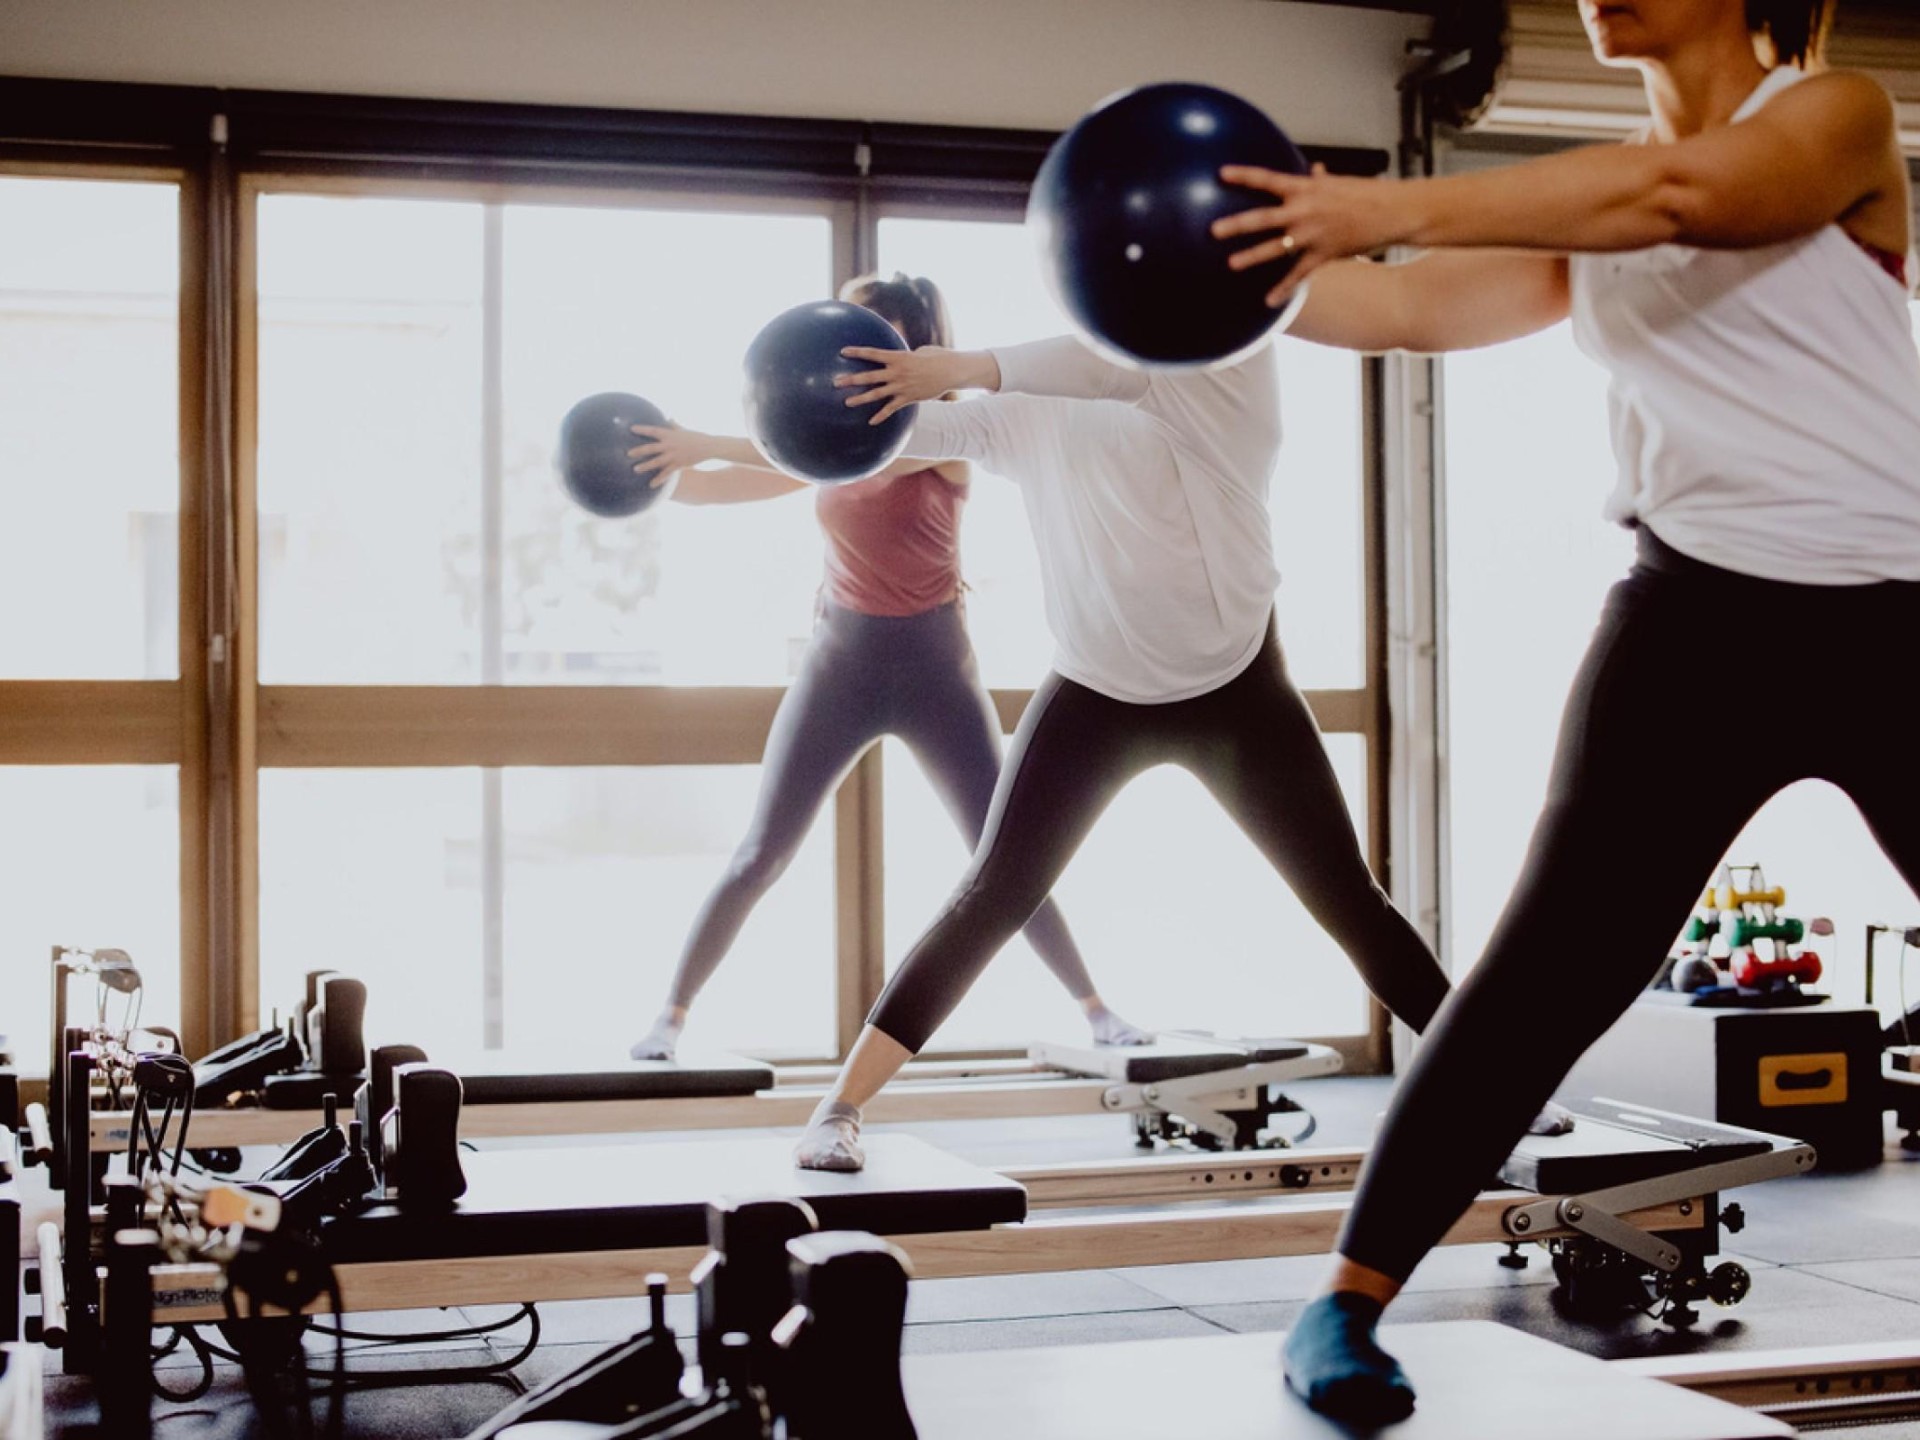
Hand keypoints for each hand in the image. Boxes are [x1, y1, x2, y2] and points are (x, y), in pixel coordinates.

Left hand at [627, 423, 708, 487]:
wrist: (709, 447)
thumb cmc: (696, 437)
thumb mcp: (684, 430)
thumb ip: (674, 425)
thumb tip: (668, 417)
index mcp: (670, 435)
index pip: (653, 431)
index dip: (642, 429)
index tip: (631, 429)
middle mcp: (670, 445)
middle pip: (651, 448)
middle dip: (639, 451)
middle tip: (628, 453)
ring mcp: (674, 456)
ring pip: (656, 462)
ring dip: (645, 465)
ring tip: (635, 469)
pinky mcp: (679, 465)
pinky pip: (666, 473)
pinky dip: (659, 479)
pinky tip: (651, 485)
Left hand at [835, 346, 974, 426]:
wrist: (951, 371)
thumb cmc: (936, 357)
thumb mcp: (919, 352)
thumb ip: (904, 357)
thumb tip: (899, 360)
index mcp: (897, 357)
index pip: (873, 354)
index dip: (857, 352)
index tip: (842, 352)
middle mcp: (896, 373)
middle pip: (869, 376)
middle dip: (851, 380)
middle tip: (835, 382)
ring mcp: (901, 386)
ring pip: (876, 394)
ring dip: (861, 399)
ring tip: (847, 402)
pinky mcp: (908, 398)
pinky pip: (891, 408)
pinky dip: (881, 415)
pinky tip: (871, 421)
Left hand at [1212, 163, 1417, 306]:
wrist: (1392, 212)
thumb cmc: (1367, 193)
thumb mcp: (1340, 183)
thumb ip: (1321, 180)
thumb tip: (1314, 169)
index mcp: (1305, 189)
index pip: (1268, 179)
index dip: (1244, 176)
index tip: (1221, 174)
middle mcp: (1304, 211)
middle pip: (1263, 218)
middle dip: (1237, 224)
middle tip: (1214, 230)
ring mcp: (1312, 234)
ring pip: (1276, 248)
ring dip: (1252, 257)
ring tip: (1231, 264)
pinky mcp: (1324, 254)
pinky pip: (1299, 275)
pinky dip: (1284, 289)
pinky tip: (1269, 301)